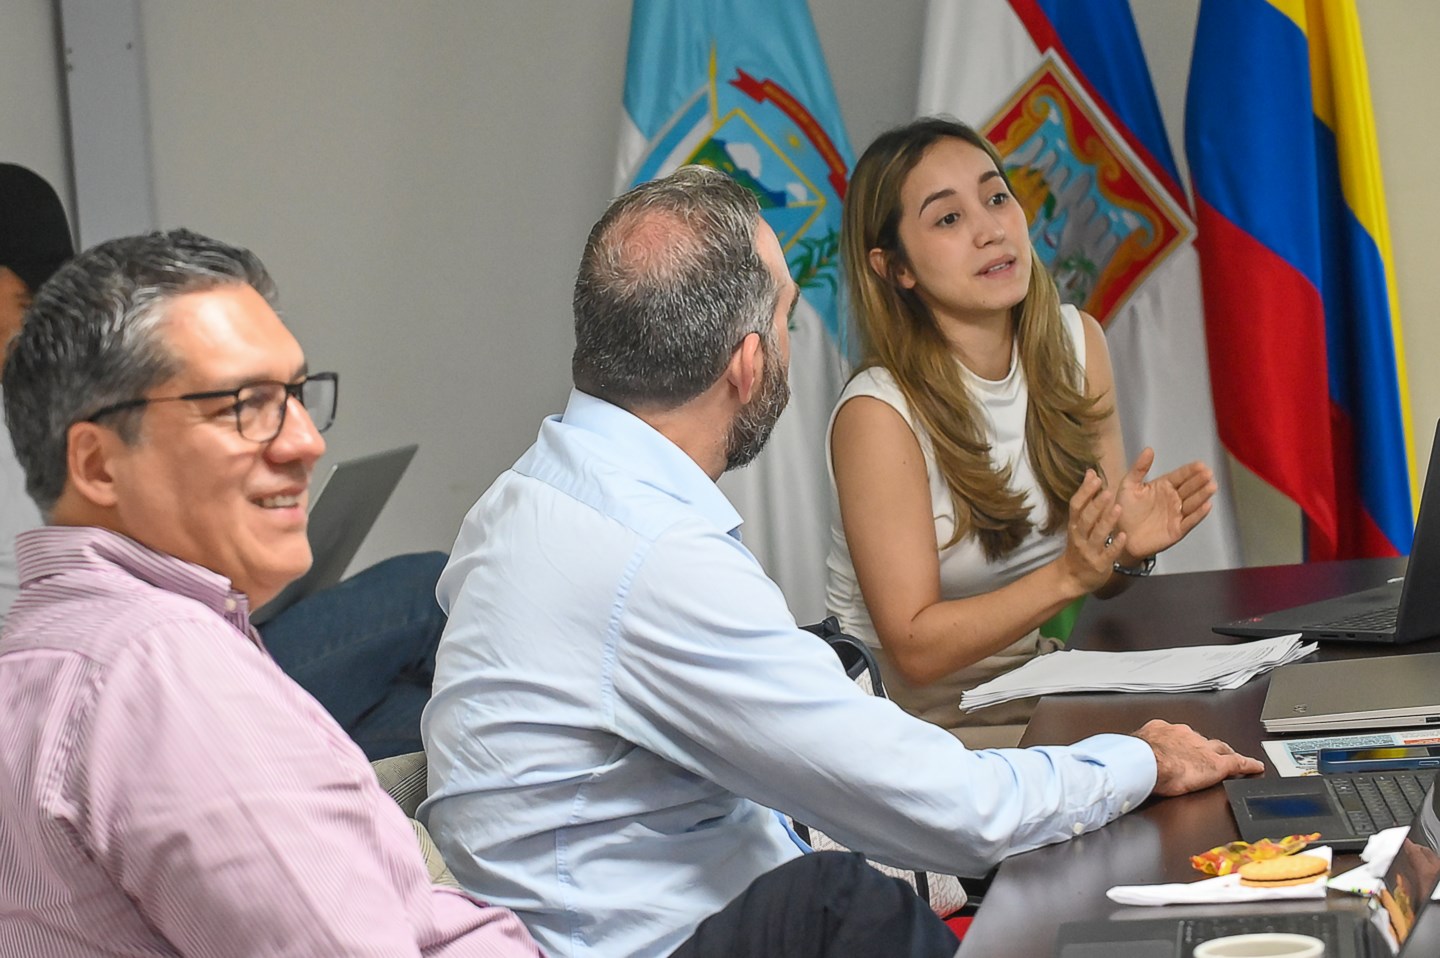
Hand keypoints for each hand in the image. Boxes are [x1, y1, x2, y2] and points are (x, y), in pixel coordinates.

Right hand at [1058, 469, 1124, 594]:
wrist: (1072, 577)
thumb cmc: (1080, 545)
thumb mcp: (1078, 524)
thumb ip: (1086, 500)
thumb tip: (1091, 472)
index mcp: (1074, 525)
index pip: (1076, 505)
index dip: (1084, 491)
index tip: (1094, 477)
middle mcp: (1080, 536)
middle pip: (1086, 519)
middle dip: (1096, 505)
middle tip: (1107, 491)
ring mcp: (1089, 551)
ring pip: (1097, 535)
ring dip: (1107, 521)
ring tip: (1118, 508)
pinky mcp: (1100, 565)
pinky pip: (1108, 554)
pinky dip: (1115, 545)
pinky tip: (1123, 537)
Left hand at [1114, 449, 1208, 559]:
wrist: (1120, 535)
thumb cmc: (1123, 510)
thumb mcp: (1128, 486)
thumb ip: (1139, 469)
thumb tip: (1149, 449)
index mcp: (1163, 486)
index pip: (1180, 476)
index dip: (1190, 471)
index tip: (1200, 464)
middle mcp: (1173, 499)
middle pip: (1189, 488)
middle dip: (1199, 480)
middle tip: (1208, 473)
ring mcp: (1176, 514)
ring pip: (1193, 503)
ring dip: (1202, 495)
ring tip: (1212, 486)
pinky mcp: (1177, 530)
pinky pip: (1190, 521)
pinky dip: (1199, 514)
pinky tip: (1207, 505)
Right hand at [1132, 719, 1263, 796]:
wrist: (1147, 762)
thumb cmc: (1137, 759)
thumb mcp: (1134, 752)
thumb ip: (1139, 754)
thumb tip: (1131, 761)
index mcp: (1164, 730)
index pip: (1179, 736)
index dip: (1184, 744)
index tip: (1182, 750)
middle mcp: (1185, 735)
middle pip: (1201, 741)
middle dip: (1205, 747)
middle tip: (1206, 756)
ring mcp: (1202, 748)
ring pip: (1219, 749)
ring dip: (1224, 753)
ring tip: (1232, 758)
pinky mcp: (1217, 764)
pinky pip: (1238, 763)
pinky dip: (1248, 765)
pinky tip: (1255, 767)